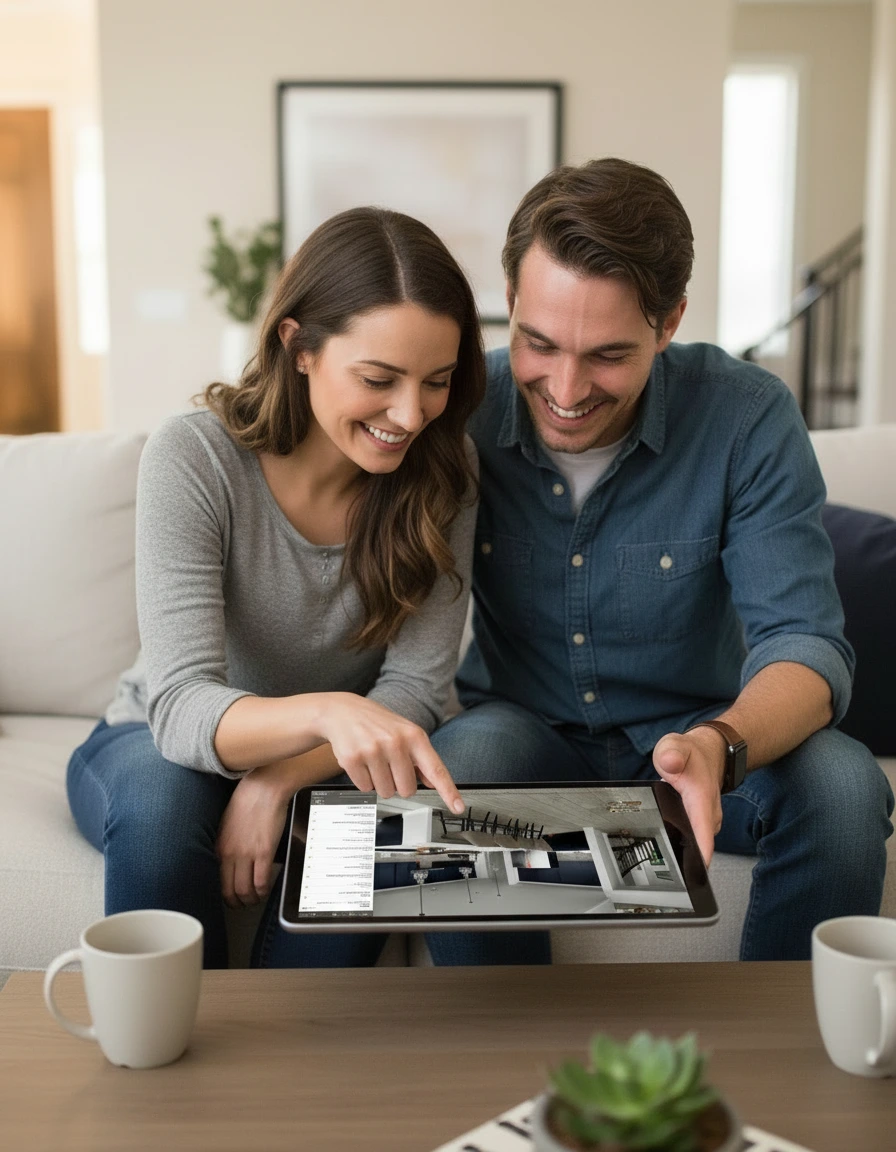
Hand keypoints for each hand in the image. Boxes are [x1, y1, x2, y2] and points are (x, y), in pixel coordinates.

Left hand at [216, 770, 288, 907]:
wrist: (263, 788)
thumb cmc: (247, 801)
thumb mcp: (227, 824)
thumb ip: (226, 844)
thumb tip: (229, 860)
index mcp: (219, 847)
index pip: (217, 881)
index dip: (225, 895)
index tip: (231, 897)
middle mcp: (230, 854)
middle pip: (230, 891)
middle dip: (237, 902)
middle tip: (244, 903)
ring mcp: (247, 854)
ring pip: (245, 890)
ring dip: (251, 899)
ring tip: (256, 898)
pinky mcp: (264, 852)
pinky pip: (261, 881)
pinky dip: (263, 891)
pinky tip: (265, 889)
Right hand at [315, 693, 464, 813]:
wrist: (342, 711)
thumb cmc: (377, 723)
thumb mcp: (405, 733)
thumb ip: (420, 758)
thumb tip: (432, 781)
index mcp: (414, 736)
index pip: (436, 769)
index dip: (449, 791)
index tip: (458, 807)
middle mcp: (395, 742)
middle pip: (407, 790)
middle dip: (399, 784)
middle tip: (389, 765)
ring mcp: (373, 750)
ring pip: (385, 791)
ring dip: (380, 782)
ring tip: (374, 761)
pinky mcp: (353, 759)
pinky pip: (365, 788)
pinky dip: (363, 780)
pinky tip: (362, 762)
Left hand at [651, 728, 725, 865]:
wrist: (709, 753)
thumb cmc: (691, 754)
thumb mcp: (674, 746)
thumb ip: (671, 753)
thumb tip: (670, 762)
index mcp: (702, 798)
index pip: (703, 832)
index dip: (700, 855)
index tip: (694, 874)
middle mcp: (709, 815)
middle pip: (700, 847)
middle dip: (685, 862)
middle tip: (666, 874)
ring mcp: (706, 822)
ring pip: (696, 845)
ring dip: (683, 854)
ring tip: (663, 864)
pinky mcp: (702, 825)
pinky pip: (692, 840)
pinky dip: (682, 844)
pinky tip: (667, 848)